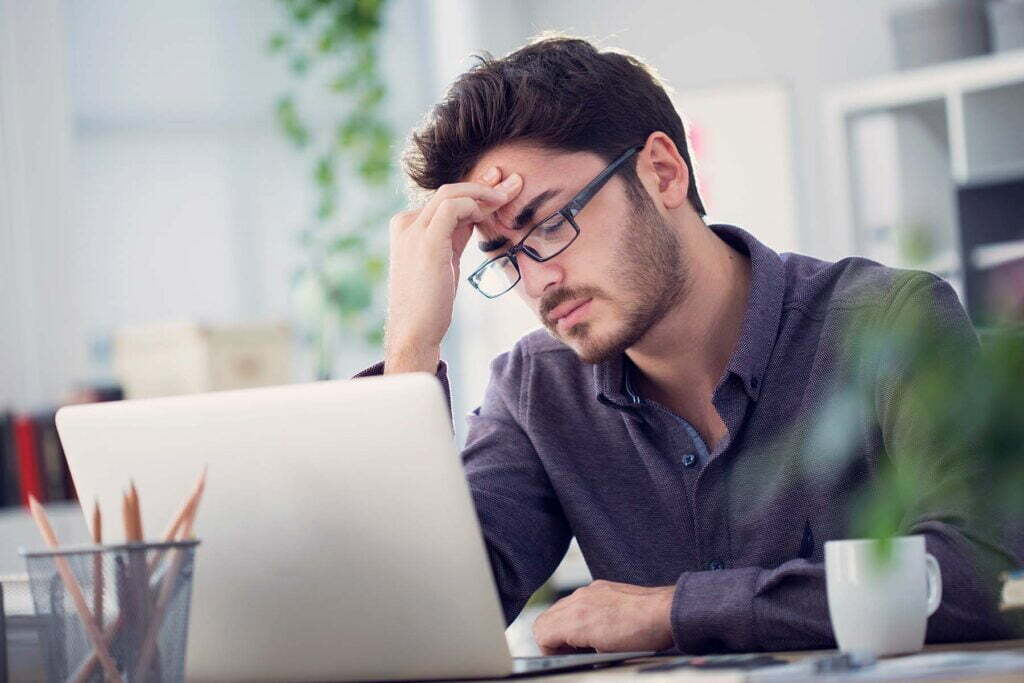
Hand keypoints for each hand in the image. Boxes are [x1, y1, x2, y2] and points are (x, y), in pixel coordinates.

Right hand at [384, 168, 522, 372]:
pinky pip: (453, 207)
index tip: (499, 185)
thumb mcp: (445, 260)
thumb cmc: (430, 302)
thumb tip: (476, 214)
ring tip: (508, 196)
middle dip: (484, 184)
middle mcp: (407, 223)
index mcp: (408, 227)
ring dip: (484, 192)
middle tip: (513, 182)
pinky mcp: (426, 240)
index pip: (445, 199)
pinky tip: (489, 213)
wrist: (414, 331)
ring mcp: (412, 230)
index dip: (474, 189)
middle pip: (449, 191)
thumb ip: (455, 235)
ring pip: (451, 193)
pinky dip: (475, 205)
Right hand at [532, 580, 674, 654]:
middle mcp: (579, 601)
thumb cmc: (642, 636)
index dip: (548, 650)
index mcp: (577, 620)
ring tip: (585, 640)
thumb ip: (578, 651)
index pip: (541, 633)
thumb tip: (569, 653)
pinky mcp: (600, 587)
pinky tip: (596, 625)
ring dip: (564, 625)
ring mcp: (589, 591)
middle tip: (570, 652)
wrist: (666, 613)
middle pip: (545, 620)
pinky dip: (578, 614)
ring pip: (559, 608)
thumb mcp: (606, 655)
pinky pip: (576, 600)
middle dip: (553, 638)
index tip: (562, 658)